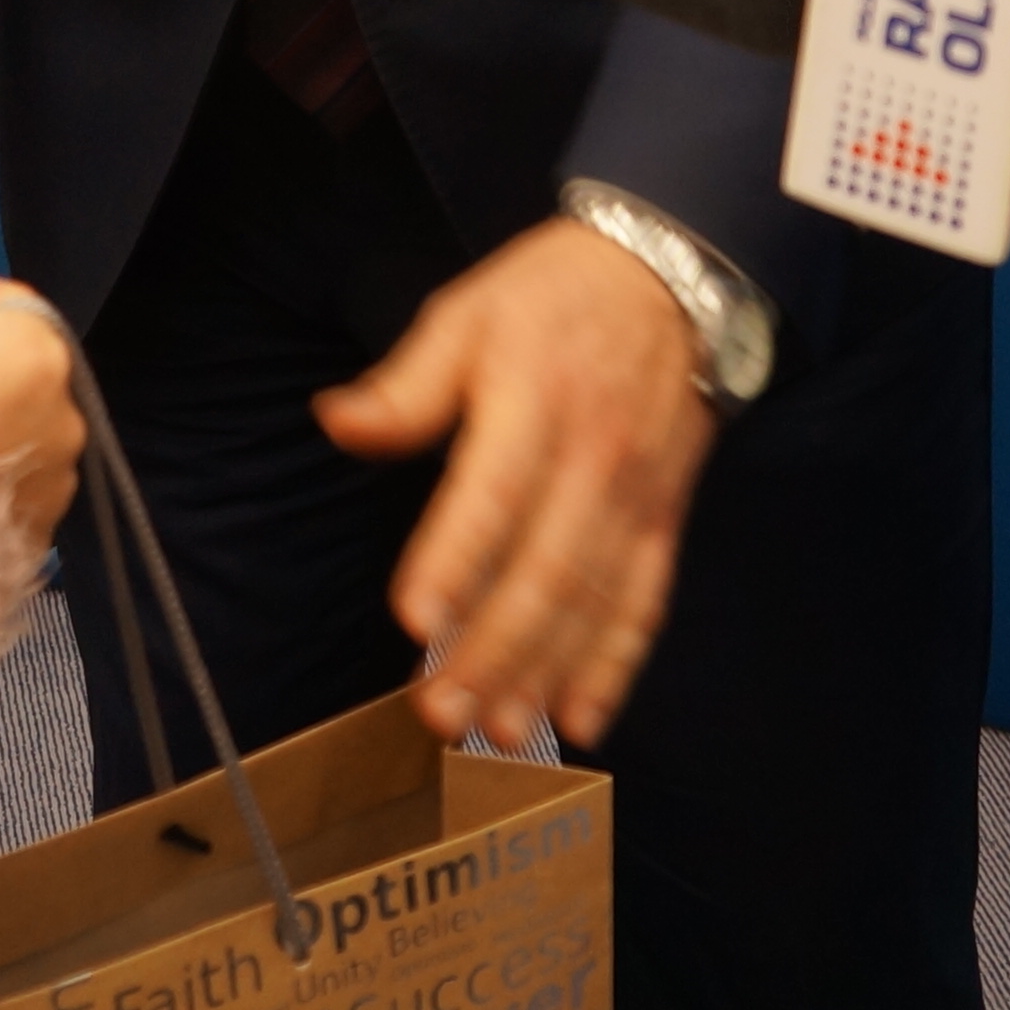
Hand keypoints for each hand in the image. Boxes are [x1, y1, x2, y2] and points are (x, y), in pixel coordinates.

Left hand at [317, 219, 717, 749]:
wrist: (675, 277)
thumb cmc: (553, 298)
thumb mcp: (467, 313)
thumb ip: (406, 384)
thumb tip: (334, 423)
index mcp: (534, 400)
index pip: (492, 493)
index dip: (454, 559)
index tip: (413, 618)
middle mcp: (592, 458)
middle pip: (544, 568)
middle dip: (494, 649)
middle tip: (443, 713)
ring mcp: (635, 495)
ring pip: (592, 598)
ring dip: (547, 672)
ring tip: (503, 732)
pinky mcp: (663, 519)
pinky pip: (645, 600)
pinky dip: (618, 665)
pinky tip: (584, 720)